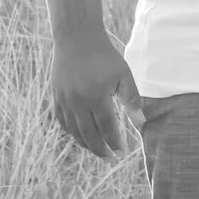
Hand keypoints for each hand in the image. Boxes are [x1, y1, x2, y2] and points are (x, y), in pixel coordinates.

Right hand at [50, 32, 142, 160]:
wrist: (77, 39)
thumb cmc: (104, 56)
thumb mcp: (123, 75)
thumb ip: (132, 99)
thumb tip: (141, 122)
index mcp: (96, 97)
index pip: (107, 128)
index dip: (115, 142)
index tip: (122, 152)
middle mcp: (78, 102)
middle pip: (89, 134)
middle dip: (101, 149)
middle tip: (111, 159)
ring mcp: (65, 101)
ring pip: (74, 131)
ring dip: (86, 144)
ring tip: (98, 151)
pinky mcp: (56, 97)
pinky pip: (63, 122)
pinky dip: (72, 133)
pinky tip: (81, 137)